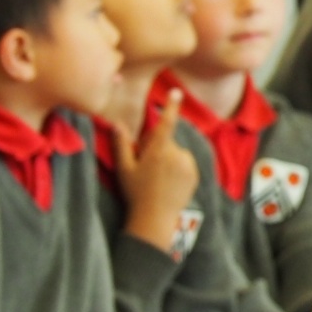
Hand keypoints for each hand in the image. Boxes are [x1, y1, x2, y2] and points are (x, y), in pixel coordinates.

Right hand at [117, 90, 199, 252]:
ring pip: (177, 153)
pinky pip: (186, 164)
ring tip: (157, 178)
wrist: (155, 218)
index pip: (166, 123)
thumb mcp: (124, 168)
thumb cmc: (135, 193)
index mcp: (158, 150)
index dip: (171, 106)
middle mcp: (177, 154)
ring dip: (169, 159)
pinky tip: (168, 183)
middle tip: (146, 167)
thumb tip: (116, 123)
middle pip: (167, 141)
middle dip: (158, 147)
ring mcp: (188, 165)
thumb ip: (121, 144)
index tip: (177, 92)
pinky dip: (178, 168)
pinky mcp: (195, 174)